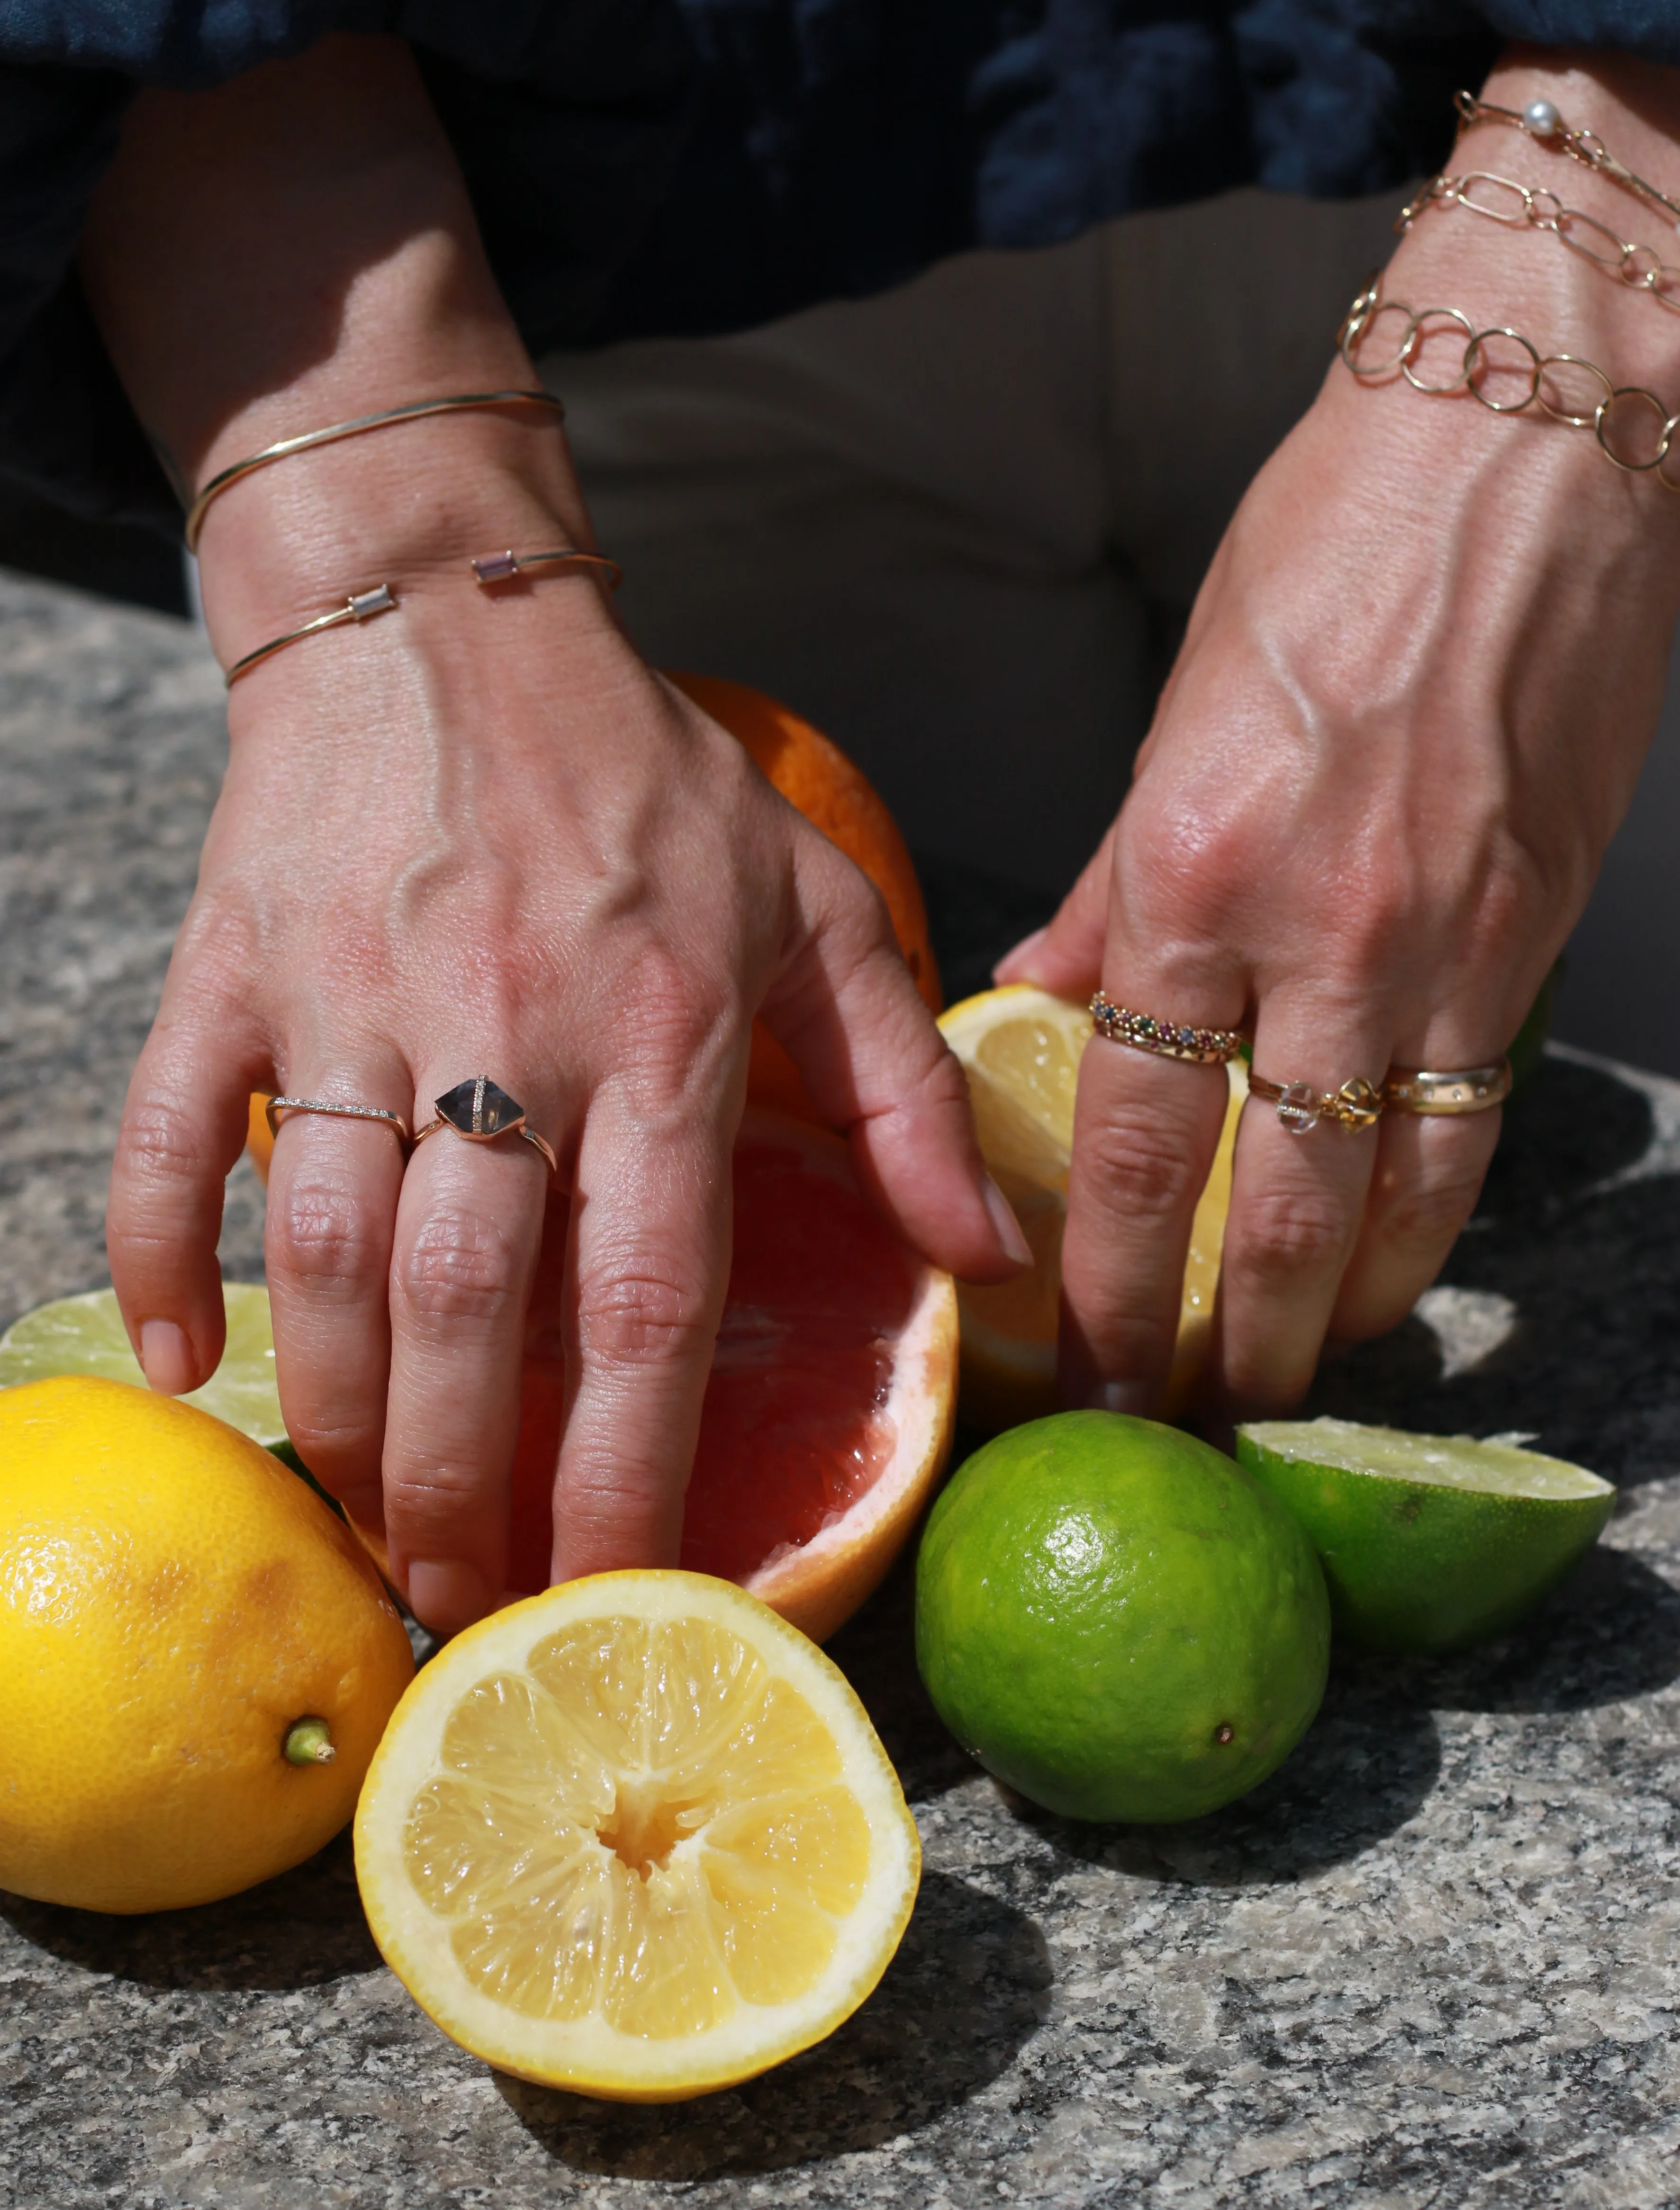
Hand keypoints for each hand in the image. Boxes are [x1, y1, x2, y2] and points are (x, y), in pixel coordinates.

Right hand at [80, 39, 1025, 1628]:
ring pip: (328, 1251)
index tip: (622, 1590)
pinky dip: (163, 1252)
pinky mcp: (235, 962)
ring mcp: (356, 996)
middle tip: (462, 1599)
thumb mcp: (816, 905)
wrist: (448, 611)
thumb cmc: (646, 772)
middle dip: (460, 1483)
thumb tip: (987, 1261)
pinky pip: (175, 1130)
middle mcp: (507, 1029)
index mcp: (660, 1032)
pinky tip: (185, 1367)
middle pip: (470, 1310)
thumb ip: (906, 1089)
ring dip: (338, 1410)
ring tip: (361, 1521)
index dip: (627, 1467)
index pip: (644, 1300)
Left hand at [1008, 48, 1679, 1419]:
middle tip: (1187, 1415)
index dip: (1110, 1267)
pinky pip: (1473, 1120)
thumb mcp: (1178, 716)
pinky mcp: (1535, 933)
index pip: (1135, 1126)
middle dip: (1218, 1331)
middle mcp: (1315, 930)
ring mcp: (1439, 941)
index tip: (1090, 1350)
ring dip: (1336, 1307)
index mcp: (1192, 869)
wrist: (1521, 457)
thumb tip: (1048, 987)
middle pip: (1260, 1195)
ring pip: (1387, 1190)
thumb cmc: (1328, 554)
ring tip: (1291, 1381)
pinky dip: (1434, 1218)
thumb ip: (1115, 878)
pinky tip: (1401, 1271)